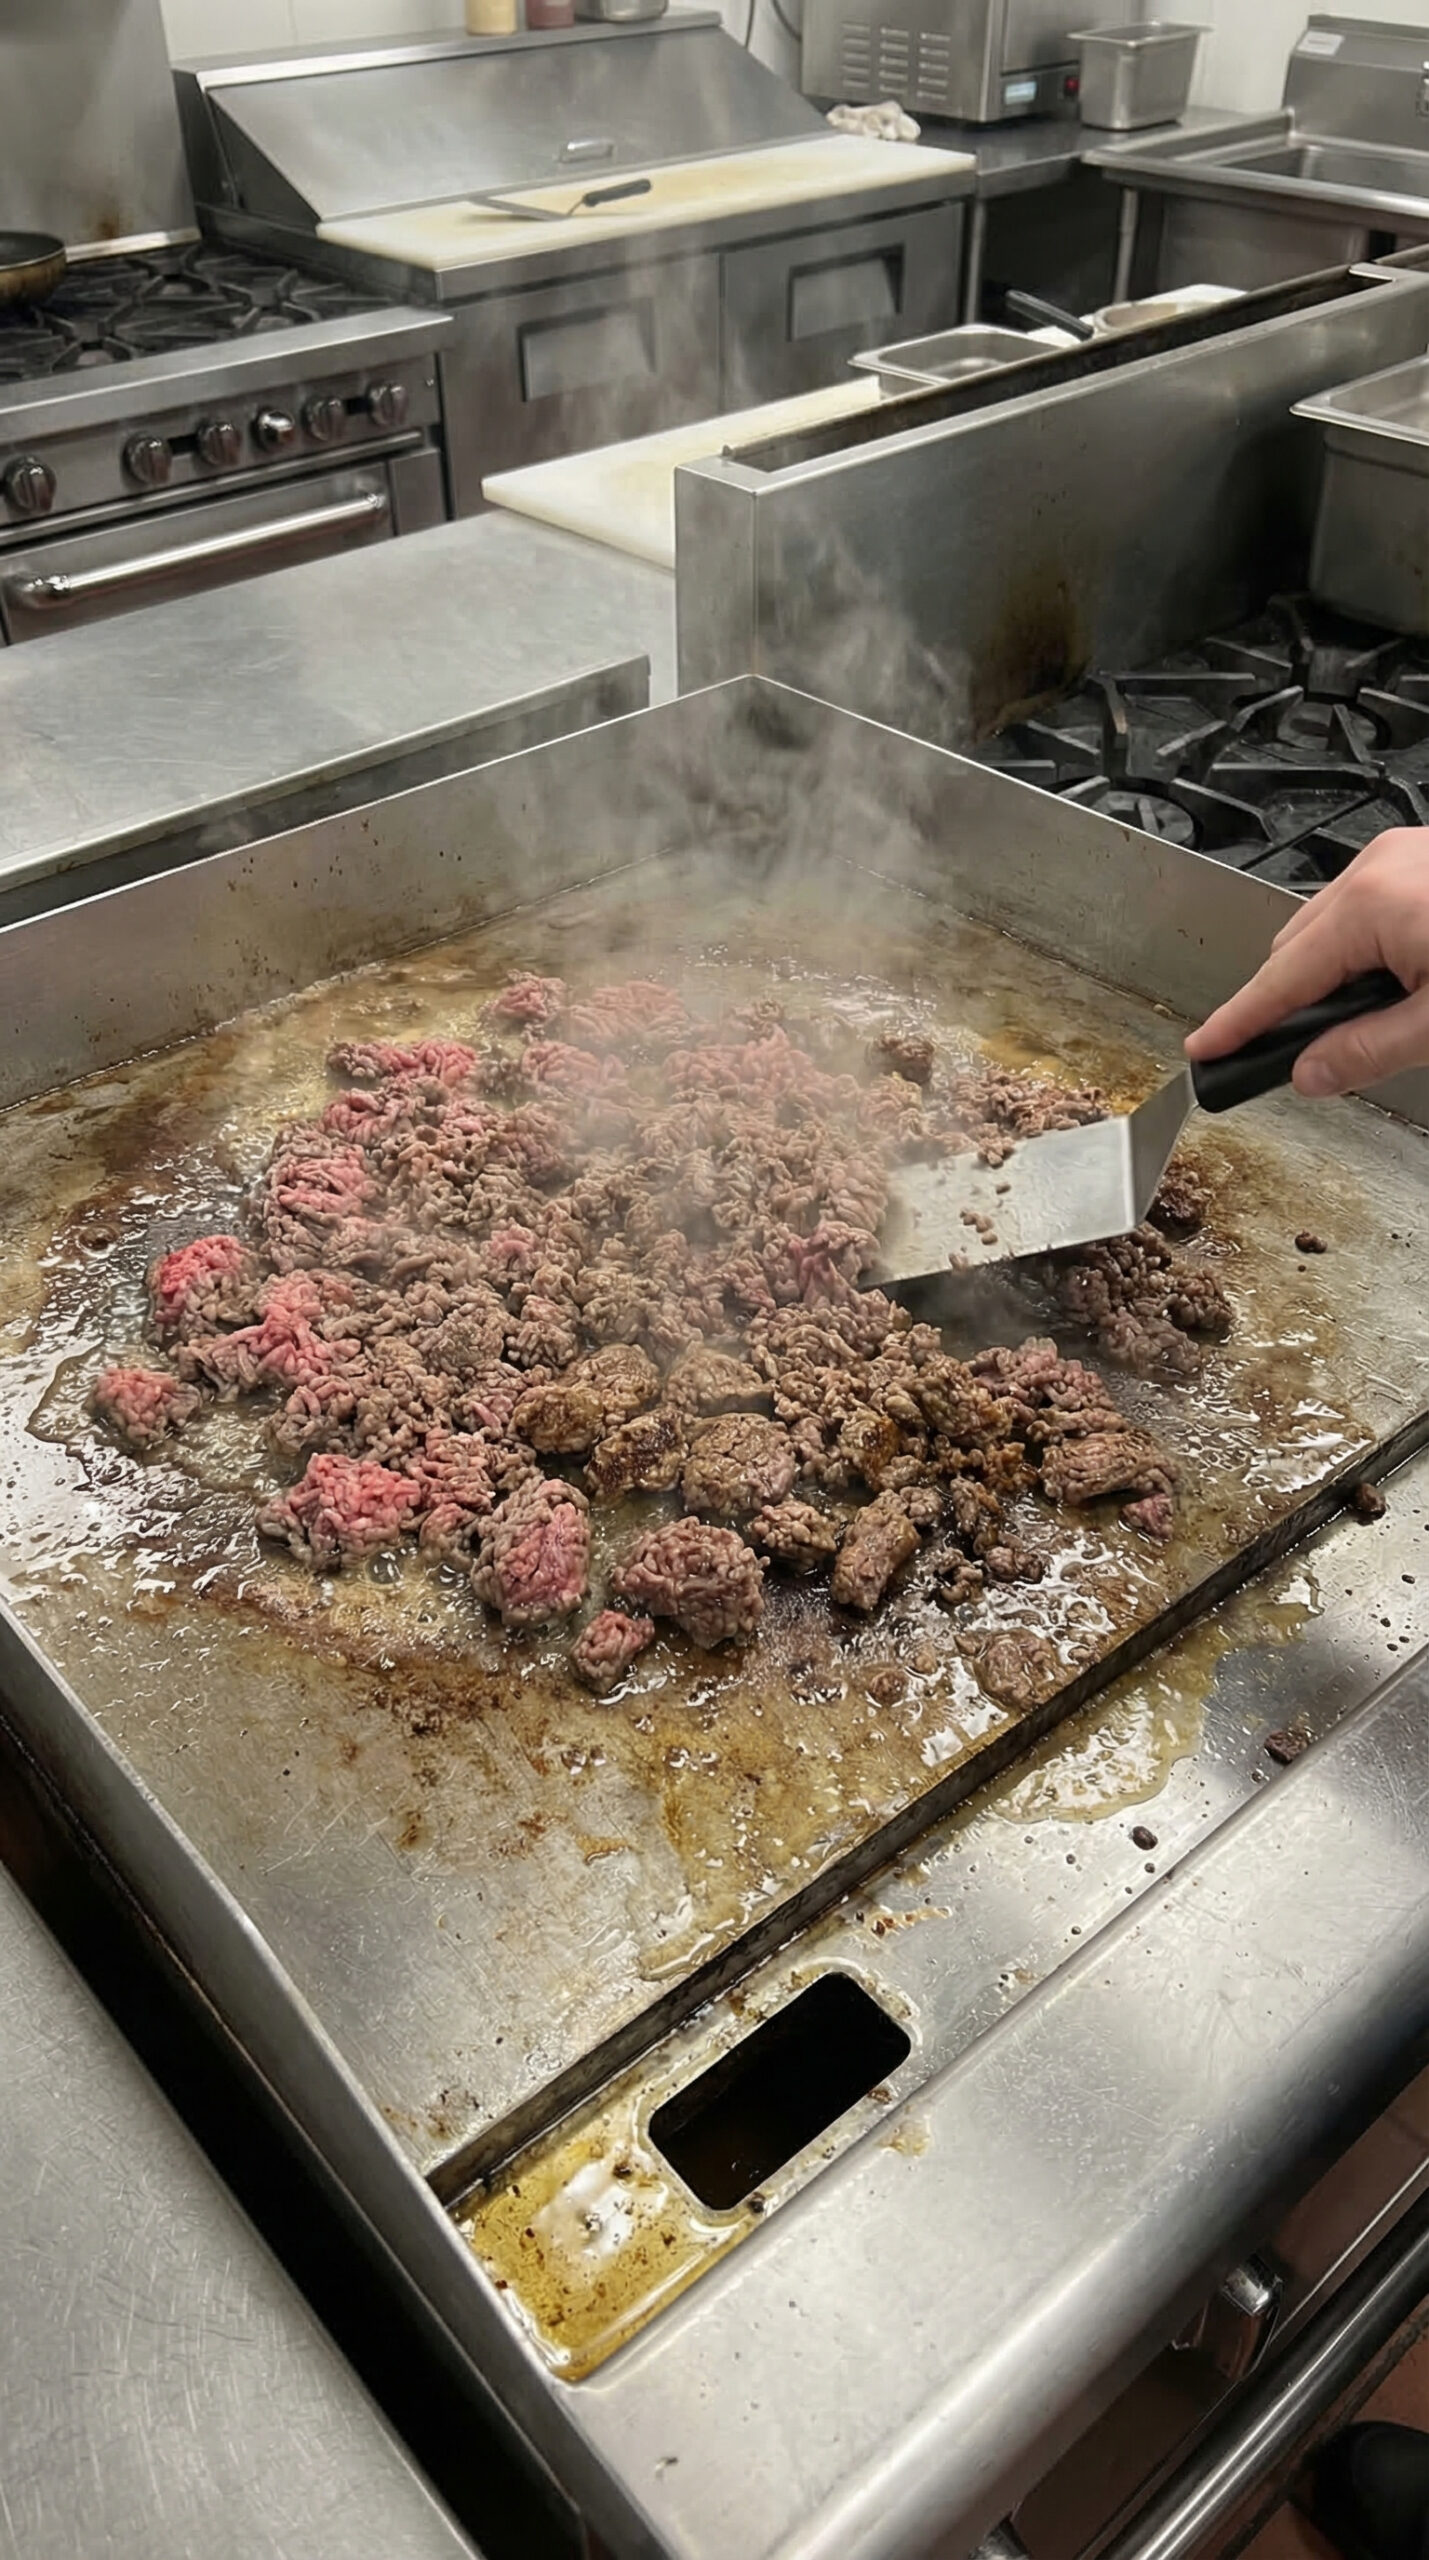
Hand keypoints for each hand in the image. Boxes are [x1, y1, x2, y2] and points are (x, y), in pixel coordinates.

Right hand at [1185, 827, 1428, 1095]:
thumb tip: (1311, 1073)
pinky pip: (1365, 906)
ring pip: (1329, 926)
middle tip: (1298, 1058)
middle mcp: (1377, 868)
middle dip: (1290, 1002)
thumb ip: (1369, 1051)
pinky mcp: (1420, 861)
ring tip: (1367, 1020)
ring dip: (1330, 974)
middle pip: (1295, 949)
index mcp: (1371, 905)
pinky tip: (1393, 979)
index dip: (1237, 1022)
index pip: (1280, 980)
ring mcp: (1400, 856)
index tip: (1204, 1048)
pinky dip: (1361, 947)